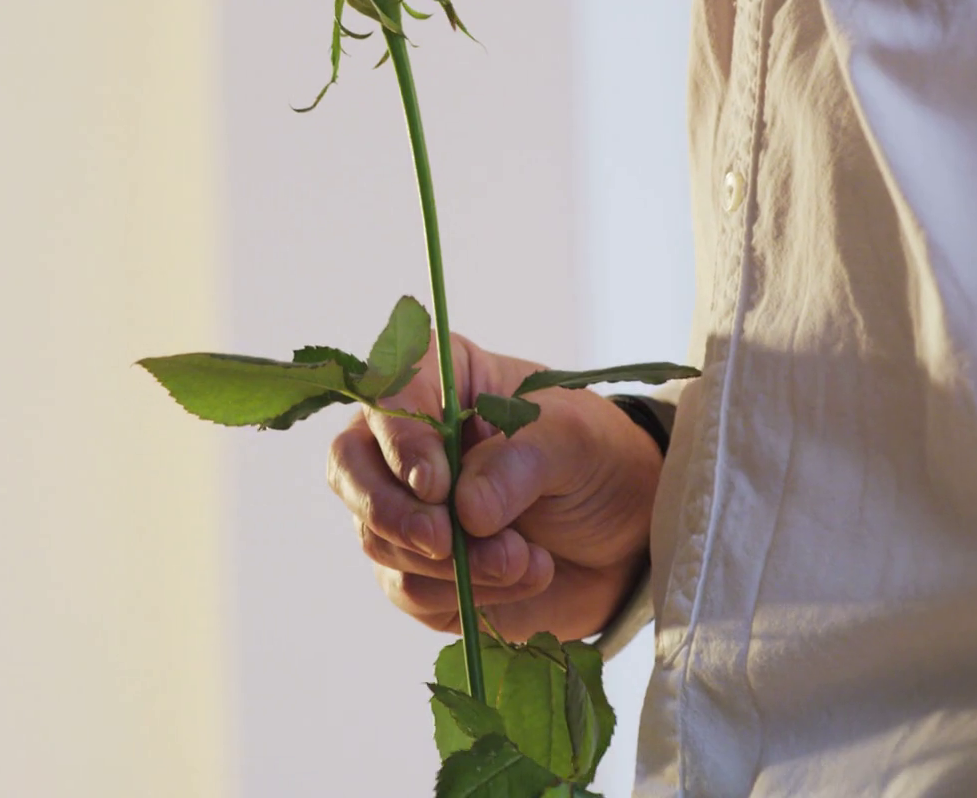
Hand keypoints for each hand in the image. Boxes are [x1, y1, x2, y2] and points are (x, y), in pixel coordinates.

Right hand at [325, 332, 661, 641]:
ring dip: (454, 563)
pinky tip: (522, 576)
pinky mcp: (420, 571)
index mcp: (437, 382)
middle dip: (393, 514)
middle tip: (447, 542)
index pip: (385, 397)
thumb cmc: (597, 461)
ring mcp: (407, 509)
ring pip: (379, 539)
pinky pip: (410, 590)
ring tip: (526, 558)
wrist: (627, 536)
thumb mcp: (576, 440)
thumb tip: (465, 509)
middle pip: (349, 470)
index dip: (398, 442)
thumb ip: (521, 461)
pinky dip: (467, 595)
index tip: (437, 486)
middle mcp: (405, 443)